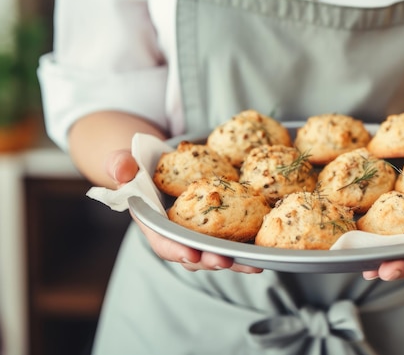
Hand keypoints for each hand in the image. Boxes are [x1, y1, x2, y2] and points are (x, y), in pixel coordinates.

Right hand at [105, 149, 262, 273]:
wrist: (153, 165)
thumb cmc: (137, 166)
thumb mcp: (124, 162)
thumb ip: (119, 165)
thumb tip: (123, 169)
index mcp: (151, 223)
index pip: (161, 241)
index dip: (175, 249)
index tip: (190, 254)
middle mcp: (173, 234)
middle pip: (191, 253)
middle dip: (208, 260)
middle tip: (224, 262)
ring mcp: (193, 233)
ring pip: (212, 253)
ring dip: (231, 261)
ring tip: (251, 265)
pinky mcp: (210, 229)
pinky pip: (226, 241)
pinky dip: (242, 250)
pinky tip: (260, 256)